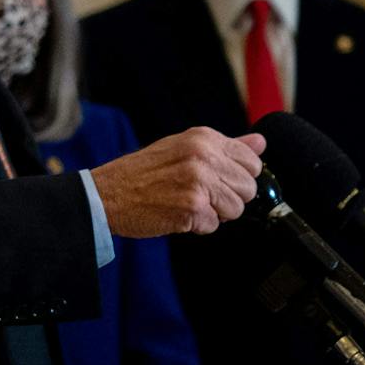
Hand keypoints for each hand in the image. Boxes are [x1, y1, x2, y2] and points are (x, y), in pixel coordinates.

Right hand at [91, 128, 265, 236]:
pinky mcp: (192, 207)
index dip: (235, 177)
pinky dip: (197, 226)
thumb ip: (225, 146)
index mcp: (203, 138)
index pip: (252, 162)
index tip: (215, 180)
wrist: (105, 195)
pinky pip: (214, 225)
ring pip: (236, 209)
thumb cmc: (141, 174)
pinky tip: (177, 214)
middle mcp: (203, 156)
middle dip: (227, 197)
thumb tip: (260, 142)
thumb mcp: (183, 148)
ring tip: (186, 203)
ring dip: (214, 213)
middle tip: (197, 194)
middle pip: (248, 188)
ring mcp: (199, 181)